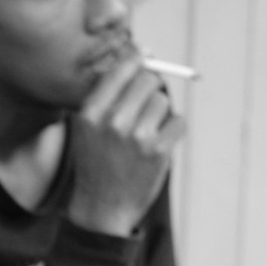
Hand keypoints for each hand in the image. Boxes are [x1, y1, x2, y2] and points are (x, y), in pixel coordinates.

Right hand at [69, 53, 184, 236]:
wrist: (101, 209)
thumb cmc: (97, 163)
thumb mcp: (88, 128)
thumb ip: (108, 95)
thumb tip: (142, 56)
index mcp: (91, 113)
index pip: (123, 69)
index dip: (139, 61)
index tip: (146, 59)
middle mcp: (113, 122)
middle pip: (148, 80)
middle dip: (151, 88)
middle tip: (146, 103)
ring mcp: (137, 136)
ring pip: (163, 101)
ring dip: (160, 114)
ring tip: (146, 134)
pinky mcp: (158, 151)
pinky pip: (178, 121)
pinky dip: (172, 131)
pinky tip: (157, 146)